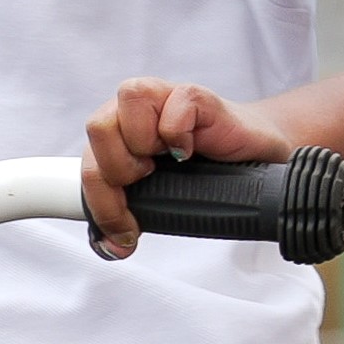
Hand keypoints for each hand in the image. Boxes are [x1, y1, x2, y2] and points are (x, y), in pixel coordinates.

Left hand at [80, 77, 297, 259]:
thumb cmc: (205, 174)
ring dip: (144, 140)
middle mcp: (133, 112)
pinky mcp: (195, 96)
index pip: (87, 165)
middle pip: (97, 126)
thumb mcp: (160, 200)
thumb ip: (130, 217)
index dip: (102, 204)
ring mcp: (164, 98)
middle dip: (119, 169)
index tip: (127, 233)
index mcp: (116, 136)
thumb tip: (112, 247)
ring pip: (128, 97)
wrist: (255, 157)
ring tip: (165, 160)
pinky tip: (189, 150)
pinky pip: (174, 104)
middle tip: (147, 182)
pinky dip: (178, 132)